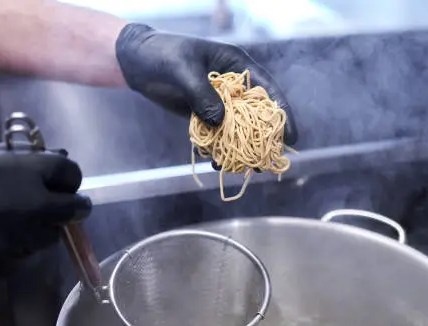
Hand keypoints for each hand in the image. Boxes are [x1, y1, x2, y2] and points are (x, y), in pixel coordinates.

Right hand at [0, 143, 90, 284]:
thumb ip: (17, 158)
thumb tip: (55, 158)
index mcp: (20, 175)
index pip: (70, 172)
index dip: (67, 175)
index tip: (61, 179)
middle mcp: (30, 209)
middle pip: (74, 208)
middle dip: (71, 204)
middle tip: (57, 202)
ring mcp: (20, 242)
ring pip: (52, 235)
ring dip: (43, 226)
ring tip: (14, 219)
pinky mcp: (7, 268)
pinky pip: (27, 255)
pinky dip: (20, 246)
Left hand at [115, 23, 297, 145]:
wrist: (137, 63)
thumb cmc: (163, 55)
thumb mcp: (182, 70)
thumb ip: (201, 95)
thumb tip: (220, 122)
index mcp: (236, 66)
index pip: (267, 89)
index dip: (282, 112)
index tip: (291, 135)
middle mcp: (233, 85)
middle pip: (257, 113)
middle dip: (264, 137)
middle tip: (268, 161)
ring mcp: (219, 101)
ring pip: (238, 128)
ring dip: (241, 148)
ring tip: (244, 168)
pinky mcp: (204, 114)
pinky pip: (217, 134)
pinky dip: (218, 149)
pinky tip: (216, 162)